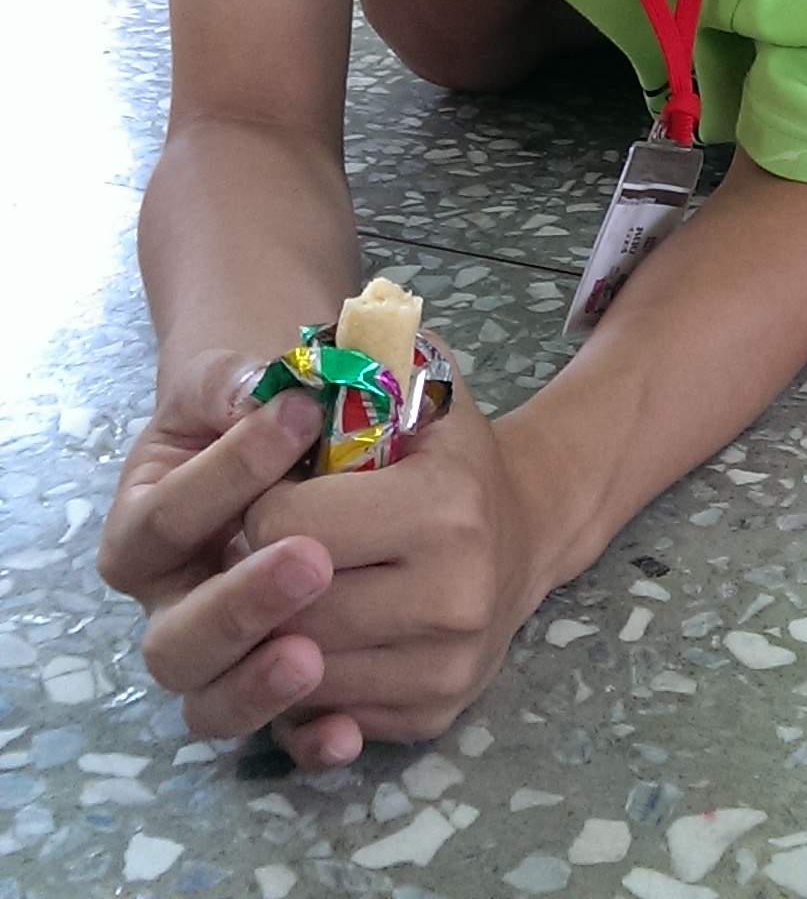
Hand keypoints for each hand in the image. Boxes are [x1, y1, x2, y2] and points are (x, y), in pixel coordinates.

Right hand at [98, 351, 341, 750]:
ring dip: (259, 682)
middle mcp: (172, 604)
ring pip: (212, 700)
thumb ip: (242, 384)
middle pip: (176, 639)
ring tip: (313, 654)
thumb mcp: (241, 376)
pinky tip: (348, 729)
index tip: (301, 415)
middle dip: (240, 603)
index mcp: (147, 526)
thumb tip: (272, 394)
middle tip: (310, 559)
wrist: (316, 439)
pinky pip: (282, 737)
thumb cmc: (266, 403)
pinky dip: (310, 740)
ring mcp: (224, 656)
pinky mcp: (282, 691)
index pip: (169, 517)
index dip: (230, 471)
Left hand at [245, 362, 538, 764]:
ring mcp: (446, 666)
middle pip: (290, 604)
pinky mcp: (433, 715)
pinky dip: (305, 678)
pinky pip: (329, 710)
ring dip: (273, 631)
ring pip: (302, 666)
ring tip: (282, 587)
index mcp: (444, 509)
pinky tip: (317, 631)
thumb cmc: (455, 454)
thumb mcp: (424, 388)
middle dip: (256, 574)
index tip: (272, 493)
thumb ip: (364, 358)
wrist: (529, 528)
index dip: (262, 507)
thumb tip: (289, 363)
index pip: (289, 526)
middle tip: (258, 548)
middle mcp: (453, 597)